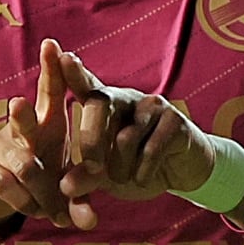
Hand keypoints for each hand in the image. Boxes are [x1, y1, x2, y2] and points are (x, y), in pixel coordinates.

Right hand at [0, 39, 75, 228]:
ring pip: (25, 167)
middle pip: (22, 117)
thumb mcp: (64, 186)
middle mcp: (20, 129)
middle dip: (21, 113)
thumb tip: (90, 225)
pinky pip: (10, 187)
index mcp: (45, 122)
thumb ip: (80, 202)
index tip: (53, 44)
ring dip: (45, 193)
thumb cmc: (41, 178)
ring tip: (55, 211)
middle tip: (16, 104)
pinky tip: (37, 212)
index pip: (49, 90)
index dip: (51, 68)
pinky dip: (28, 204)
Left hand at [53, 48, 220, 227]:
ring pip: (125, 137)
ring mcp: (151, 105)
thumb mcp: (105, 177)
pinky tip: (144, 178)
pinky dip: (143, 173)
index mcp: (104, 105)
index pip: (86, 84)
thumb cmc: (133, 168)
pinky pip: (151, 150)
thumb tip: (64, 188)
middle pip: (99, 105)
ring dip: (122, 169)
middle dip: (91, 141)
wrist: (179, 173)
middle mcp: (125, 98)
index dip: (75, 71)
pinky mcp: (175, 119)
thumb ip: (84, 178)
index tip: (64, 57)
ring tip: (126, 177)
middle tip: (92, 168)